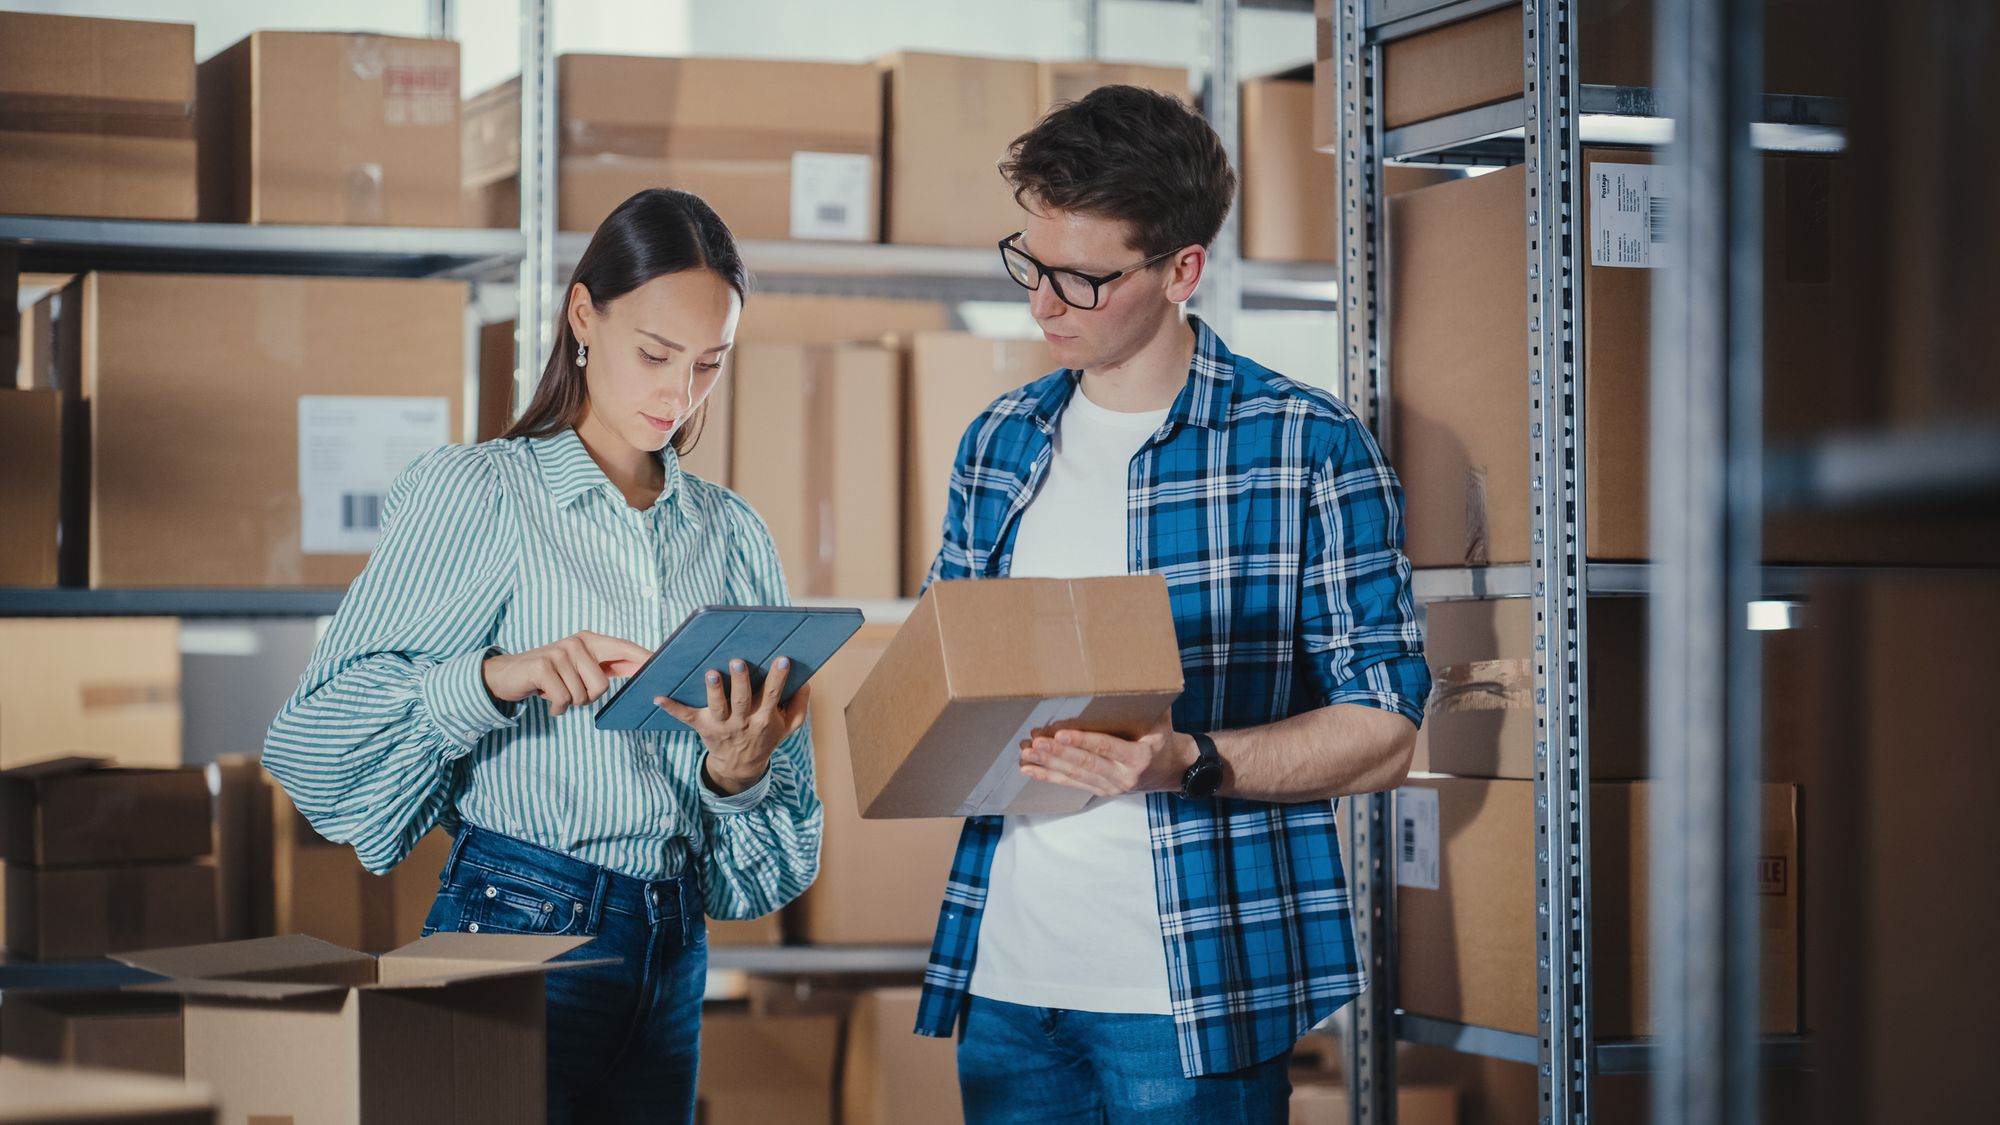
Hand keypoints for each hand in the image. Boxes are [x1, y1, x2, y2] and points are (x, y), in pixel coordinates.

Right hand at [482, 631, 650, 716]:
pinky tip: (546, 698)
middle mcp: (576, 643)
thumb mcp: (579, 666)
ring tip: (556, 691)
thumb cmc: (550, 674)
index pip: (623, 648)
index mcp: (589, 640)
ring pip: (582, 696)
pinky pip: (564, 700)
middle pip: (602, 685)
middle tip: (569, 690)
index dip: (642, 658)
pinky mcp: (543, 667)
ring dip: (569, 702)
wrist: (507, 675)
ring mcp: (559, 653)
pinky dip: (556, 707)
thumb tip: (641, 668)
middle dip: (587, 697)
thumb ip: (607, 665)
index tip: (660, 666)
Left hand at [657, 657, 811, 796]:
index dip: (779, 678)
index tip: (782, 659)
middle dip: (740, 680)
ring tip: (711, 673)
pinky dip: (672, 708)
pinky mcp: (703, 727)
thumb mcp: (789, 726)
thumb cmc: (766, 737)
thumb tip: (806, 681)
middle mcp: (742, 722)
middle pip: (741, 700)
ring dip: (713, 690)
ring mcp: (721, 725)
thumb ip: (799, 705)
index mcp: (764, 718)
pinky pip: (685, 717)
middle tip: (738, 661)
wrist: (741, 766)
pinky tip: (658, 697)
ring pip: (717, 706)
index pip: (772, 696)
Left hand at [1018, 709, 1197, 797]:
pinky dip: (1048, 776)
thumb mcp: (1160, 719)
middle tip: (1036, 742)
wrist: (1172, 770)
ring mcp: (1111, 786)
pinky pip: (1071, 784)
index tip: (1060, 734)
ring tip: (1026, 753)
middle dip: (1058, 753)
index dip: (1082, 741)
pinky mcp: (1100, 791)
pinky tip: (1030, 769)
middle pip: (1085, 764)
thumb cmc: (1162, 738)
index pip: (1106, 747)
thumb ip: (1145, 702)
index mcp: (1138, 757)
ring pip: (1074, 775)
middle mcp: (1123, 775)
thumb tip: (1130, 671)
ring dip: (1048, 765)